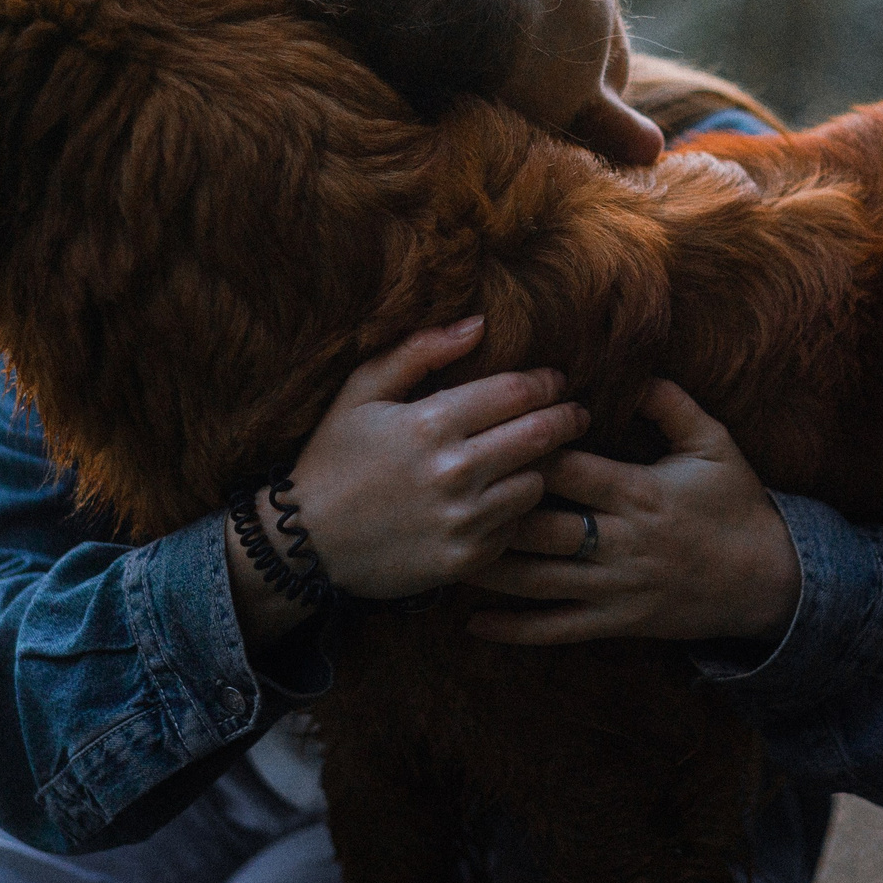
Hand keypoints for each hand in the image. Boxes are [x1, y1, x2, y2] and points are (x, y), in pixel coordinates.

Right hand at [228, 317, 591, 643]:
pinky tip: (504, 499)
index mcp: (430, 422)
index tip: (556, 381)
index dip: (546, 383)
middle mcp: (453, 471)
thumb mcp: (361, 392)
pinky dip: (516, 511)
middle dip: (566, 418)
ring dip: (542, 467)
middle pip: (540, 435)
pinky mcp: (466, 558)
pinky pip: (516, 527)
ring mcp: (462, 519)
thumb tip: (478, 324)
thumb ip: (419, 351)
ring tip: (537, 458)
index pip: (516, 393)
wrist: (306, 542)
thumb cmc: (334, 457)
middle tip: (576, 413)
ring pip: (536, 483)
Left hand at [464, 379, 799, 646]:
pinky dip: (513, 629)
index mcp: (640, 492)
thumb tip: (632, 367)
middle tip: (443, 493)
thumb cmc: (738, 504)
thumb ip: (671, 404)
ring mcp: (616, 588)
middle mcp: (622, 542)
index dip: (524, 451)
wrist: (769, 581)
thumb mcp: (715, 443)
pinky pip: (556, 629)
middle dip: (492, 510)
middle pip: (541, 525)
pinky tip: (472, 622)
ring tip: (442, 547)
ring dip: (488, 567)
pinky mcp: (616, 622)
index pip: (568, 469)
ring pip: (538, 581)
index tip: (483, 433)